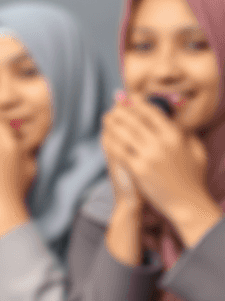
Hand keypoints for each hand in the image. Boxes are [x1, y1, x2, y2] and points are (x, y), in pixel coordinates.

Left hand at [101, 96, 220, 247]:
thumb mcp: (196, 151)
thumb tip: (175, 118)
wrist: (187, 203)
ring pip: (125, 133)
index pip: (152, 113)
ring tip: (106, 117)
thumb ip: (186, 133)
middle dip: (122, 110)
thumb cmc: (193, 178)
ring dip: (113, 122)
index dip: (138, 103)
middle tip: (113, 104)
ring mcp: (149, 157)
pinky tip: (105, 136)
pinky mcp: (138, 169)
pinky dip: (111, 140)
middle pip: (136, 120)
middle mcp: (162, 143)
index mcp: (176, 136)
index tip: (129, 97)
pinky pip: (120, 150)